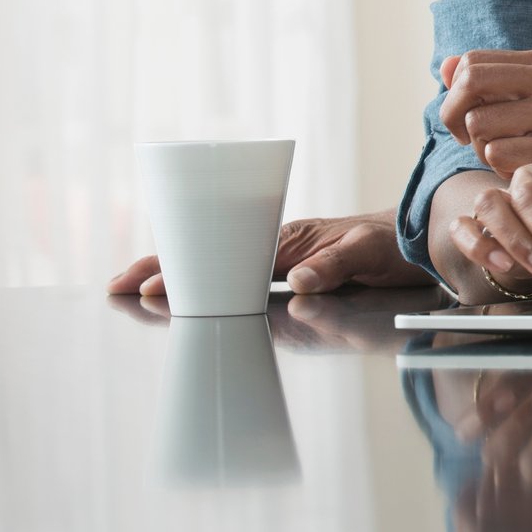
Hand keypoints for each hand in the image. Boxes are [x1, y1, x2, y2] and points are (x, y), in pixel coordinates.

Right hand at [107, 209, 428, 296]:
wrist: (413, 239)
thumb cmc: (391, 245)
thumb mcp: (367, 254)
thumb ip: (334, 267)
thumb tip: (300, 281)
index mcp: (287, 241)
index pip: (223, 257)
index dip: (182, 271)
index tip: (147, 284)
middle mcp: (278, 246)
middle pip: (209, 258)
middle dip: (162, 269)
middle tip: (118, 285)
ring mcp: (282, 257)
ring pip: (219, 266)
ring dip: (179, 277)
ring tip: (137, 289)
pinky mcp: (291, 267)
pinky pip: (238, 273)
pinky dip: (208, 281)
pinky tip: (190, 293)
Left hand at [440, 50, 531, 184]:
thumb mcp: (525, 100)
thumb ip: (486, 82)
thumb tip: (445, 66)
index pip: (473, 61)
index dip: (455, 91)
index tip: (463, 115)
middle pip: (472, 81)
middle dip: (452, 112)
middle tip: (461, 136)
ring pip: (479, 122)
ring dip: (479, 146)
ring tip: (504, 153)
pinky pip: (495, 153)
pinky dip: (497, 166)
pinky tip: (519, 168)